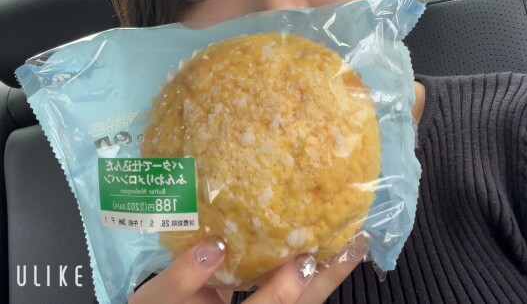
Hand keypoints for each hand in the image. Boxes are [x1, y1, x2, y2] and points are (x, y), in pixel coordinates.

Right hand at [129, 234, 370, 303]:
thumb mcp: (156, 301)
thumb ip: (183, 276)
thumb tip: (214, 244)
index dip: (286, 286)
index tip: (305, 256)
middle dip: (330, 276)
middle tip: (356, 243)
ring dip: (328, 275)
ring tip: (349, 243)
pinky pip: (297, 298)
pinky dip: (312, 276)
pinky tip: (322, 250)